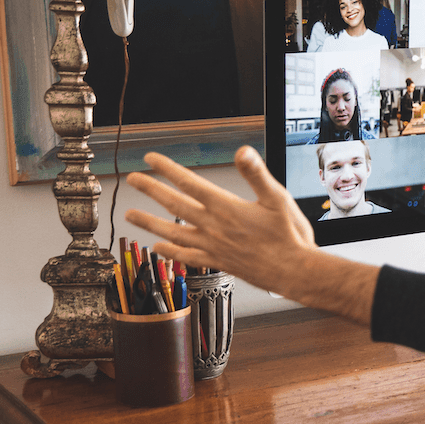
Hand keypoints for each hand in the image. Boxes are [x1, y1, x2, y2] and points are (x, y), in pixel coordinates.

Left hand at [124, 146, 317, 295]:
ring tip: (130, 215)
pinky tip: (158, 247)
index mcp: (226, 207)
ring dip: (149, 222)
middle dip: (151, 190)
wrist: (294, 271)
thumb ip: (257, 174)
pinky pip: (186, 256)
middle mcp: (214, 226)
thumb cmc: (290, 236)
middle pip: (175, 205)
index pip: (190, 183)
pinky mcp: (217, 261)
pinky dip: (169, 252)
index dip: (168, 169)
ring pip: (172, 232)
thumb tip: (243, 152)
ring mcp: (213, 246)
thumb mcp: (278, 198)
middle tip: (133, 179)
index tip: (151, 160)